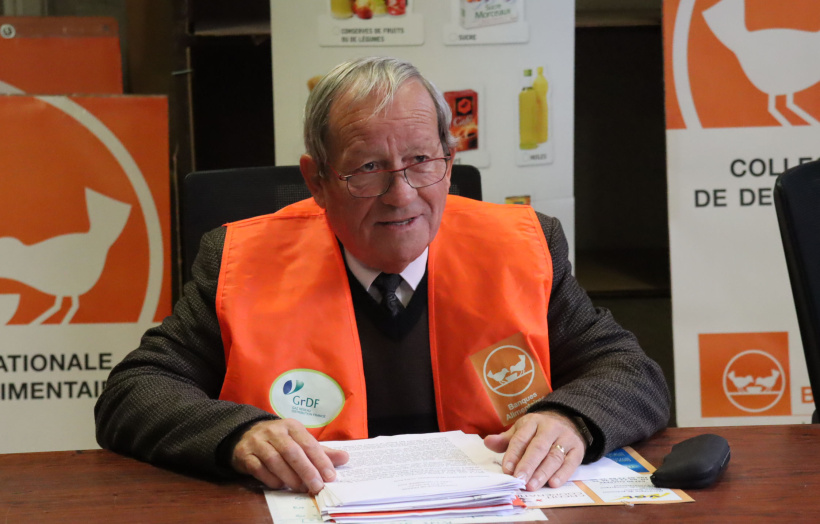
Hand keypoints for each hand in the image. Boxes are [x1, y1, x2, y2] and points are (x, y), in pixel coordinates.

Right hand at [231, 418, 348, 492]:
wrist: (245, 435)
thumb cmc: (280, 440)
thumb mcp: (300, 441)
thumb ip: (321, 451)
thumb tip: (345, 458)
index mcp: (292, 426)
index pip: (309, 444)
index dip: (320, 461)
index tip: (330, 476)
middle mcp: (274, 432)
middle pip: (292, 452)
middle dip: (306, 471)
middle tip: (317, 486)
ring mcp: (258, 442)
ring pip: (275, 461)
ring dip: (290, 478)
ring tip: (301, 488)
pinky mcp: (245, 455)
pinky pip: (259, 469)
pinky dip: (272, 480)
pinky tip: (281, 486)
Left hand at [484, 411, 585, 489]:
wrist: (568, 419)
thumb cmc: (538, 430)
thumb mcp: (521, 430)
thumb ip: (505, 440)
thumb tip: (487, 442)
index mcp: (532, 422)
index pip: (521, 438)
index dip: (513, 455)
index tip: (506, 470)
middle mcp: (550, 428)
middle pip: (538, 447)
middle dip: (528, 465)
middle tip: (519, 480)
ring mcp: (565, 438)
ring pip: (554, 456)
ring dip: (543, 472)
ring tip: (532, 486)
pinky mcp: (577, 449)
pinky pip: (571, 462)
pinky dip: (562, 474)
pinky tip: (553, 484)